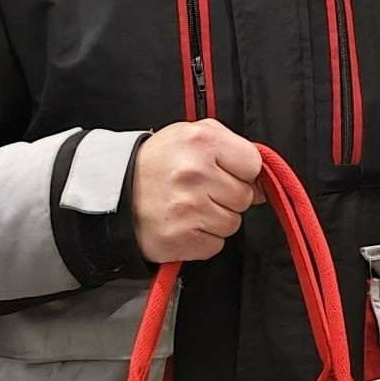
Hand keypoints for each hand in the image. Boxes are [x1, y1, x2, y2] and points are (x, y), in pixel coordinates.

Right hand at [131, 119, 263, 263]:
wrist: (116, 191)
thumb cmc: (161, 161)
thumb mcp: (193, 135)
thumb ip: (233, 149)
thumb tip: (262, 185)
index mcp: (202, 141)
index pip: (253, 165)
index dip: (243, 171)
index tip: (225, 172)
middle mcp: (195, 173)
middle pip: (245, 197)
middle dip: (228, 196)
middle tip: (201, 189)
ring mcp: (187, 209)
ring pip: (232, 223)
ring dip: (216, 218)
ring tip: (190, 206)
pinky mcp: (180, 239)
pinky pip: (215, 245)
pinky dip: (203, 239)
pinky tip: (184, 224)